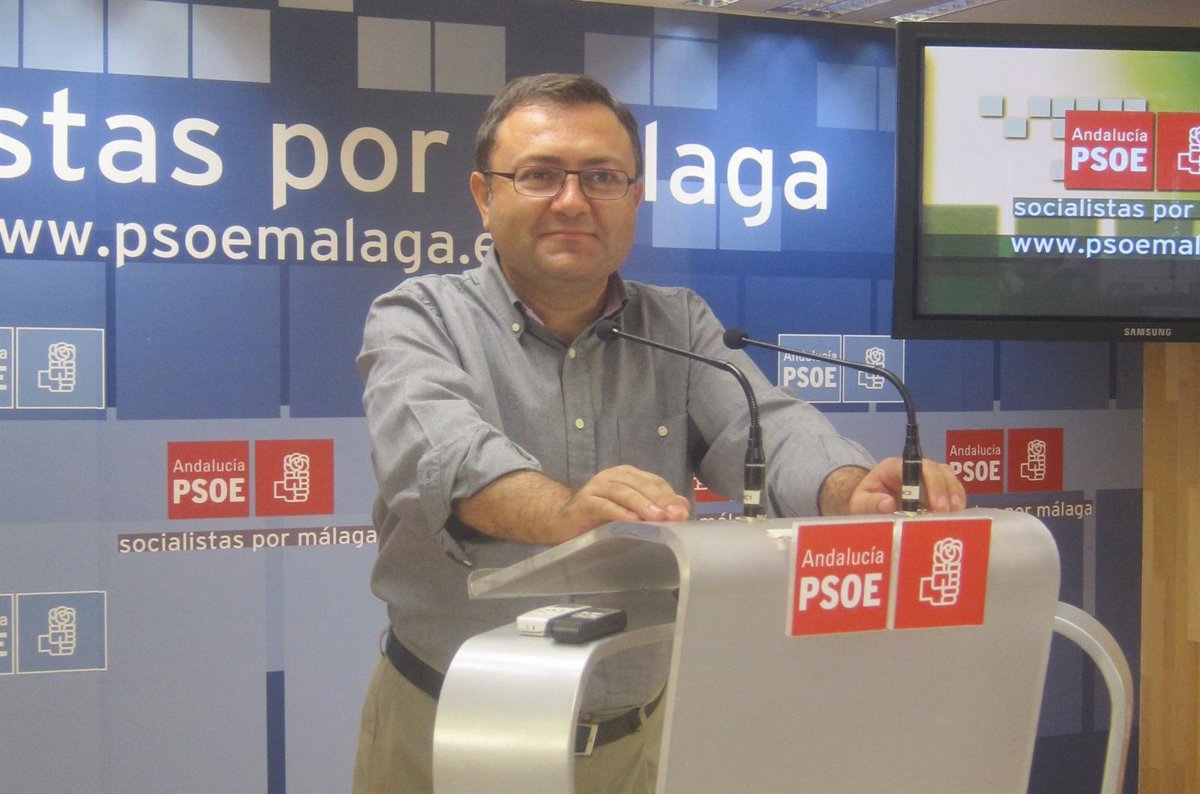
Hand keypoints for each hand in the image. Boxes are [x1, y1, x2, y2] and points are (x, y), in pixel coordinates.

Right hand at [558, 465, 691, 529]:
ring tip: (658, 517)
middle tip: (675, 516)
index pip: (654, 481)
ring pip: (624, 492)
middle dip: (660, 500)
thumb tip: (682, 508)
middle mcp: (612, 477)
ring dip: (642, 504)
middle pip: (641, 484)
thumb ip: (655, 507)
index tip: (683, 513)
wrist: (561, 521)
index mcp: (627, 475)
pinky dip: (619, 513)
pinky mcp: (584, 503)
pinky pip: (604, 506)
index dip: (669, 496)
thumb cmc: (599, 516)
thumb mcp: (630, 511)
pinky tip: (632, 521)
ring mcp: (596, 488)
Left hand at [820, 458, 965, 515]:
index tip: (937, 506)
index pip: (917, 466)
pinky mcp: (934, 492)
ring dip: (955, 494)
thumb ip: (870, 503)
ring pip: (948, 477)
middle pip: (937, 469)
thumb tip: (888, 504)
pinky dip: (956, 502)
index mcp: (894, 467)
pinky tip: (957, 517)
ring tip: (957, 514)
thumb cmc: (863, 502)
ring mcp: (926, 479)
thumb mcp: (859, 503)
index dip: (931, 483)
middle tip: (948, 511)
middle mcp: (913, 469)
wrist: (866, 507)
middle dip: (946, 490)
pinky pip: (950, 491)